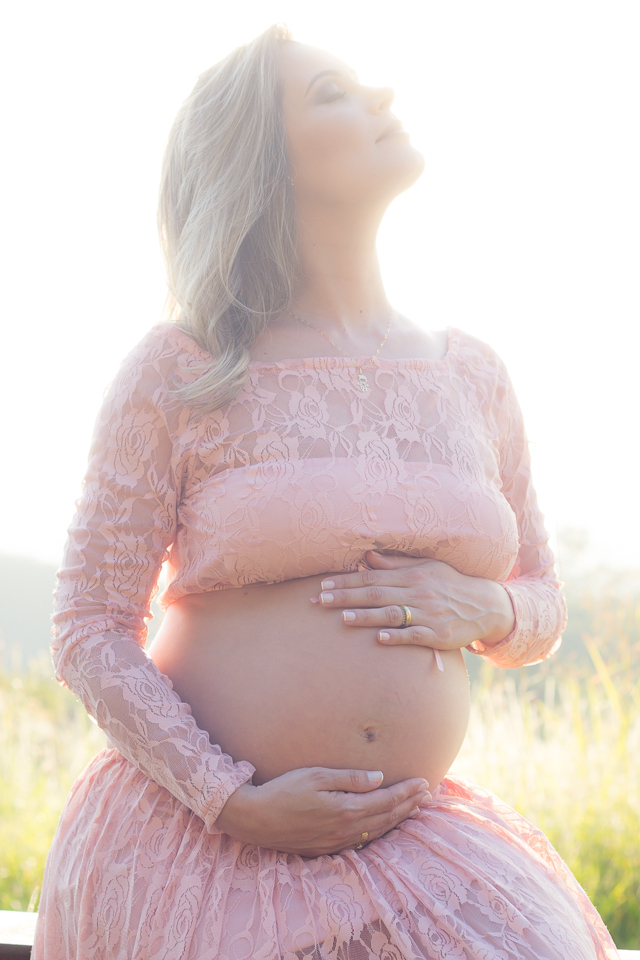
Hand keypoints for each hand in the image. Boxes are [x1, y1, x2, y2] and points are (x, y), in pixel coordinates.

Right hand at [214, 766, 430, 856]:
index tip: (424, 782)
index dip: (407, 792)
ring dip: (398, 820)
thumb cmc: (283, 790)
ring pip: (377, 833)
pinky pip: (362, 842)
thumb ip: (349, 778)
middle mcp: (345, 830)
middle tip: (427, 795)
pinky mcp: (327, 849)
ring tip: (413, 810)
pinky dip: (379, 833)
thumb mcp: (316, 775)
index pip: (386, 801)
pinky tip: (384, 827)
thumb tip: (379, 778)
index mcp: (345, 809)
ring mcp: (336, 843)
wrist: (255, 819)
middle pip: (386, 818)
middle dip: (409, 805)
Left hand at [313, 552, 514, 650]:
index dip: (347, 581)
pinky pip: (414, 635)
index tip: (324, 585)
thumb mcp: (427, 568)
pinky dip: (396, 636)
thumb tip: (366, 557)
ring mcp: (429, 614)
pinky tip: (379, 638)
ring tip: (342, 618)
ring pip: (391, 614)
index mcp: (412, 575)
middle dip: (347, 597)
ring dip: (366, 616)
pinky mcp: (439, 635)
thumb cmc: (450, 584)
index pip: (373, 577)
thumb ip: (396, 564)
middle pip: (376, 594)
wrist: (485, 606)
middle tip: (320, 601)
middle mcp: (418, 592)